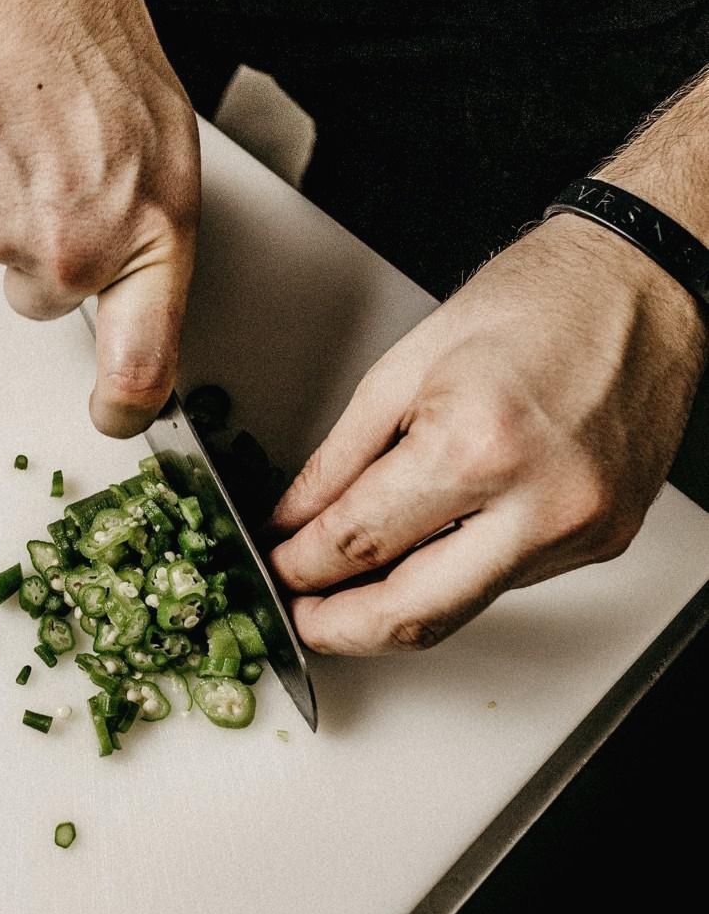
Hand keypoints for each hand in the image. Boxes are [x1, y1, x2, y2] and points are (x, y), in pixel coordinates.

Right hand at [0, 0, 199, 436]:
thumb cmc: (91, 43)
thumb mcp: (162, 152)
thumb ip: (145, 239)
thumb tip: (129, 297)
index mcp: (152, 235)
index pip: (143, 367)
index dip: (125, 407)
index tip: (114, 415)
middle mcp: (80, 251)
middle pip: (49, 302)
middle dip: (49, 255)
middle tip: (57, 177)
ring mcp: (5, 236)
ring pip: (2, 258)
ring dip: (9, 212)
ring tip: (26, 135)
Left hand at [268, 213, 707, 653]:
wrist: (637, 284)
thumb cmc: (531, 303)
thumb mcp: (402, 369)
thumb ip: (337, 460)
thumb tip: (293, 521)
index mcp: (477, 446)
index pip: (359, 542)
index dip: (300, 568)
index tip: (276, 569)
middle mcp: (539, 503)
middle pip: (413, 615)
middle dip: (339, 629)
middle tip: (299, 615)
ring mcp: (579, 530)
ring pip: (459, 611)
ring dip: (391, 610)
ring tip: (344, 588)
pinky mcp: (603, 541)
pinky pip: (503, 583)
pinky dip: (448, 578)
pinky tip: (419, 554)